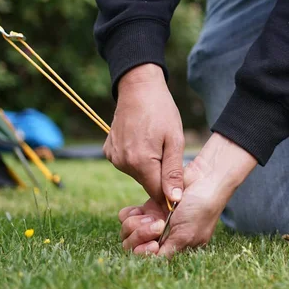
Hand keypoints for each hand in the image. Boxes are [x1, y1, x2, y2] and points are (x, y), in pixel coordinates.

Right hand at [104, 64, 184, 204]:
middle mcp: (123, 163)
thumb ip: (173, 172)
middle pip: (147, 183)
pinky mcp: (108, 151)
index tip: (180, 184)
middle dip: (160, 176)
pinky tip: (142, 140)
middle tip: (168, 153)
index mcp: (141, 162)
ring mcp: (113, 157)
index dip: (170, 193)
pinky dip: (136, 158)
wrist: (138, 88)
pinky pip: (127, 163)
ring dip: (148, 166)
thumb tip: (174, 200)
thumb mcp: (175, 140)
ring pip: (138, 174)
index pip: (157, 193)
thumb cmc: (161, 111)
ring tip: (155, 143)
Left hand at [118, 133, 256, 257]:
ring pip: (127, 232)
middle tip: (158, 225)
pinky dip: (129, 215)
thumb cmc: (200, 211)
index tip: (155, 244)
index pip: (147, 260)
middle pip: (132, 248)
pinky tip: (141, 210)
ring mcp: (152, 223)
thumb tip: (150, 264)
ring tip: (155, 216)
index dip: (145, 253)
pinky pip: (126, 217)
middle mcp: (160, 238)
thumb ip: (167, 252)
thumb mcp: (185, 237)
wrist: (203, 180)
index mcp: (172, 249)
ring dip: (137, 225)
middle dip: (141, 237)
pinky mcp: (147, 207)